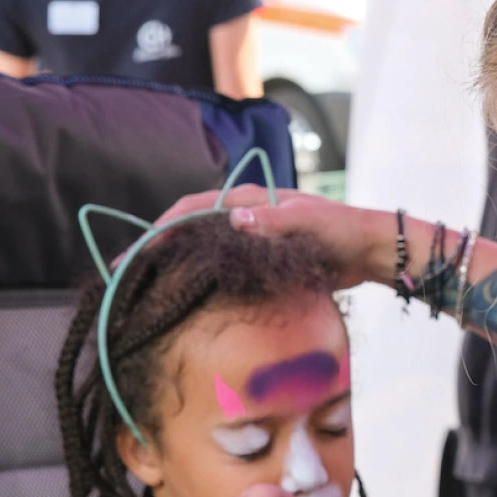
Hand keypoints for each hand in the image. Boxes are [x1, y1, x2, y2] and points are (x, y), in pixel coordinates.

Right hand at [156, 187, 394, 289]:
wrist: (369, 250)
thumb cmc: (341, 231)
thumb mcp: (307, 222)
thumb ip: (272, 220)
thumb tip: (233, 217)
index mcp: (249, 199)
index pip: (194, 208)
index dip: (163, 227)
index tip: (138, 251)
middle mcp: (245, 215)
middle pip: (191, 228)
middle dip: (159, 246)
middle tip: (127, 272)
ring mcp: (253, 237)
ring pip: (204, 248)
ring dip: (176, 262)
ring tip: (147, 285)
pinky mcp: (263, 258)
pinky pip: (225, 266)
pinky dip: (203, 277)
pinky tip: (189, 296)